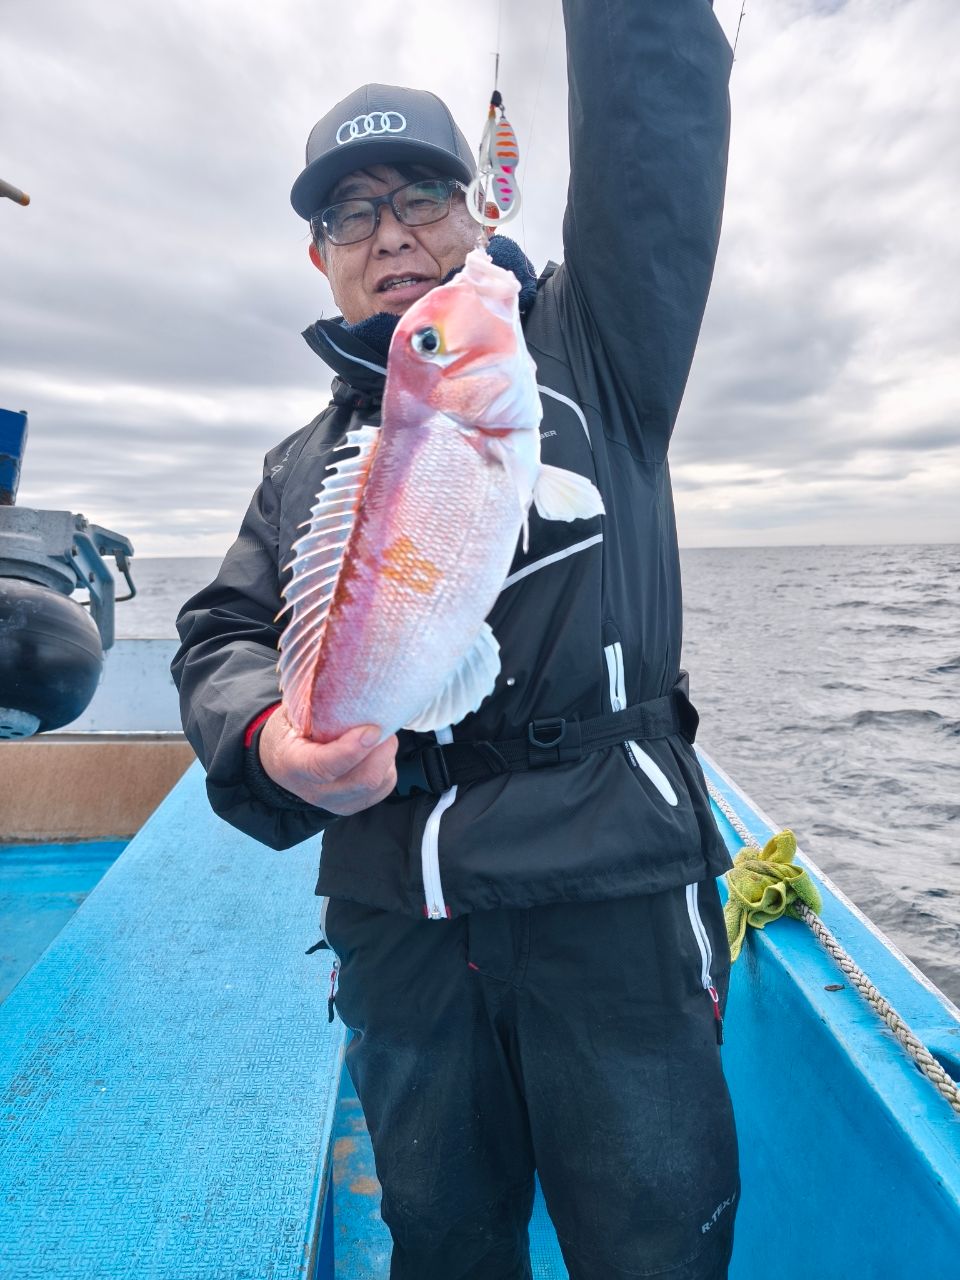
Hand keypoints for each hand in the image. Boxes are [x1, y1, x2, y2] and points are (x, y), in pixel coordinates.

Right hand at [258, 707, 397, 815]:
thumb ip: (317, 707)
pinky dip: (387, 765)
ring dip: (386, 756)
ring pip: (378, 784)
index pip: (324, 766)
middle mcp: (315, 791)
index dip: (352, 749)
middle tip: (383, 726)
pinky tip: (376, 750)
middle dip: (382, 750)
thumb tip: (352, 686)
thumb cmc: (289, 733)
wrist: (280, 764)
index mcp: (293, 765)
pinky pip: (384, 787)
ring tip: (378, 735)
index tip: (372, 729)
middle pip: (362, 780)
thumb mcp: (292, 715)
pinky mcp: (354, 805)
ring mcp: (336, 802)